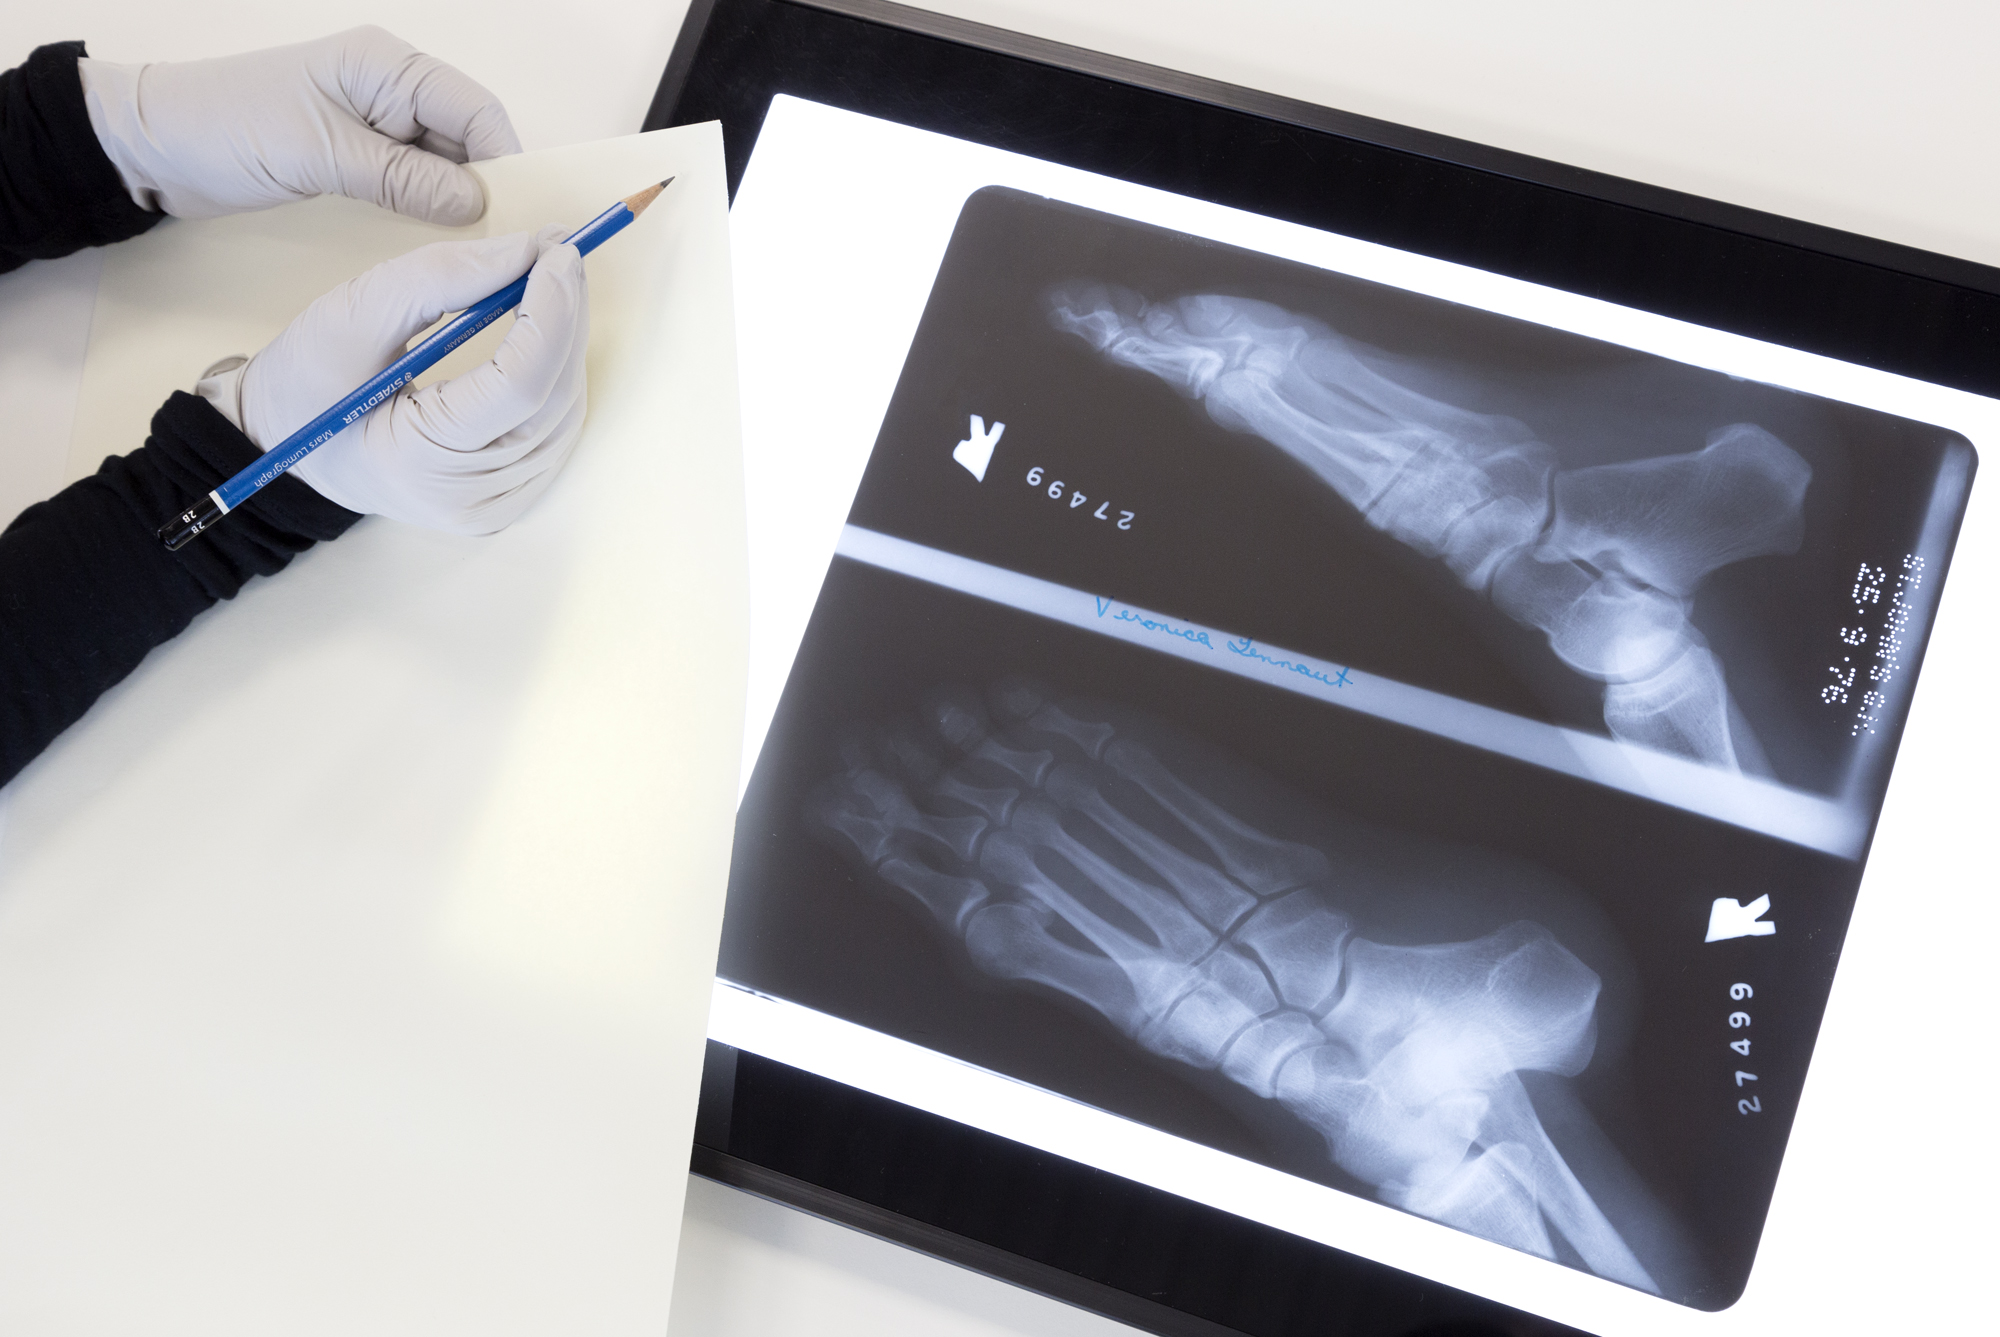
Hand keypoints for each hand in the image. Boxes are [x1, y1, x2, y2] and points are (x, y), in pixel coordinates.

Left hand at [79, 26, 519, 223]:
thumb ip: (404, 179)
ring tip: (472, 247)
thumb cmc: (228, 128)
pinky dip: (429, 208)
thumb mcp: (322, 154)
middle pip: (469, 138)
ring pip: (446, 164)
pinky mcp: (359, 156)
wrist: (152, 144)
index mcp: (387, 67)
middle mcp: (391, 89)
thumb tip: (477, 203)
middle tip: (500, 241)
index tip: (516, 214)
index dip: (503, 160)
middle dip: (487, 184)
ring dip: (459, 202)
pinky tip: (436, 238)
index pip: (476, 110)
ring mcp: (376, 124)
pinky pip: (415, 181)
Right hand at [198, 229, 588, 534]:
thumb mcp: (350, 314)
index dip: (550, 313)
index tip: (556, 250)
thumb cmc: (307, 383)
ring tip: (548, 282)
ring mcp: (493, 506)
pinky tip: (542, 330)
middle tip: (558, 250)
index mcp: (418, 465)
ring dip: (565, 342)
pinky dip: (555, 372)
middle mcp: (467, 499)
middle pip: (552, 400)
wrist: (286, 442)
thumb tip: (527, 250)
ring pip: (564, 414)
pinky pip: (553, 430)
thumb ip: (437, 278)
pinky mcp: (507, 497)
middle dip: (565, 317)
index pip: (518, 388)